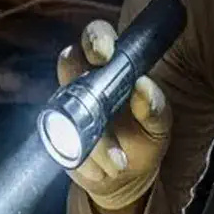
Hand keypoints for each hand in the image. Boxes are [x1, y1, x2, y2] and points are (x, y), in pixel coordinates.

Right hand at [57, 19, 171, 213]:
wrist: (125, 175)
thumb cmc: (144, 137)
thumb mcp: (158, 125)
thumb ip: (154, 106)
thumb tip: (143, 88)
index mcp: (112, 66)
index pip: (98, 37)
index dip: (96, 40)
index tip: (104, 54)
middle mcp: (84, 80)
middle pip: (69, 60)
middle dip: (75, 71)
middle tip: (98, 101)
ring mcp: (65, 106)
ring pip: (65, 106)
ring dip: (93, 139)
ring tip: (118, 163)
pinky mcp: (55, 135)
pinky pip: (62, 144)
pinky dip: (84, 162)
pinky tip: (100, 171)